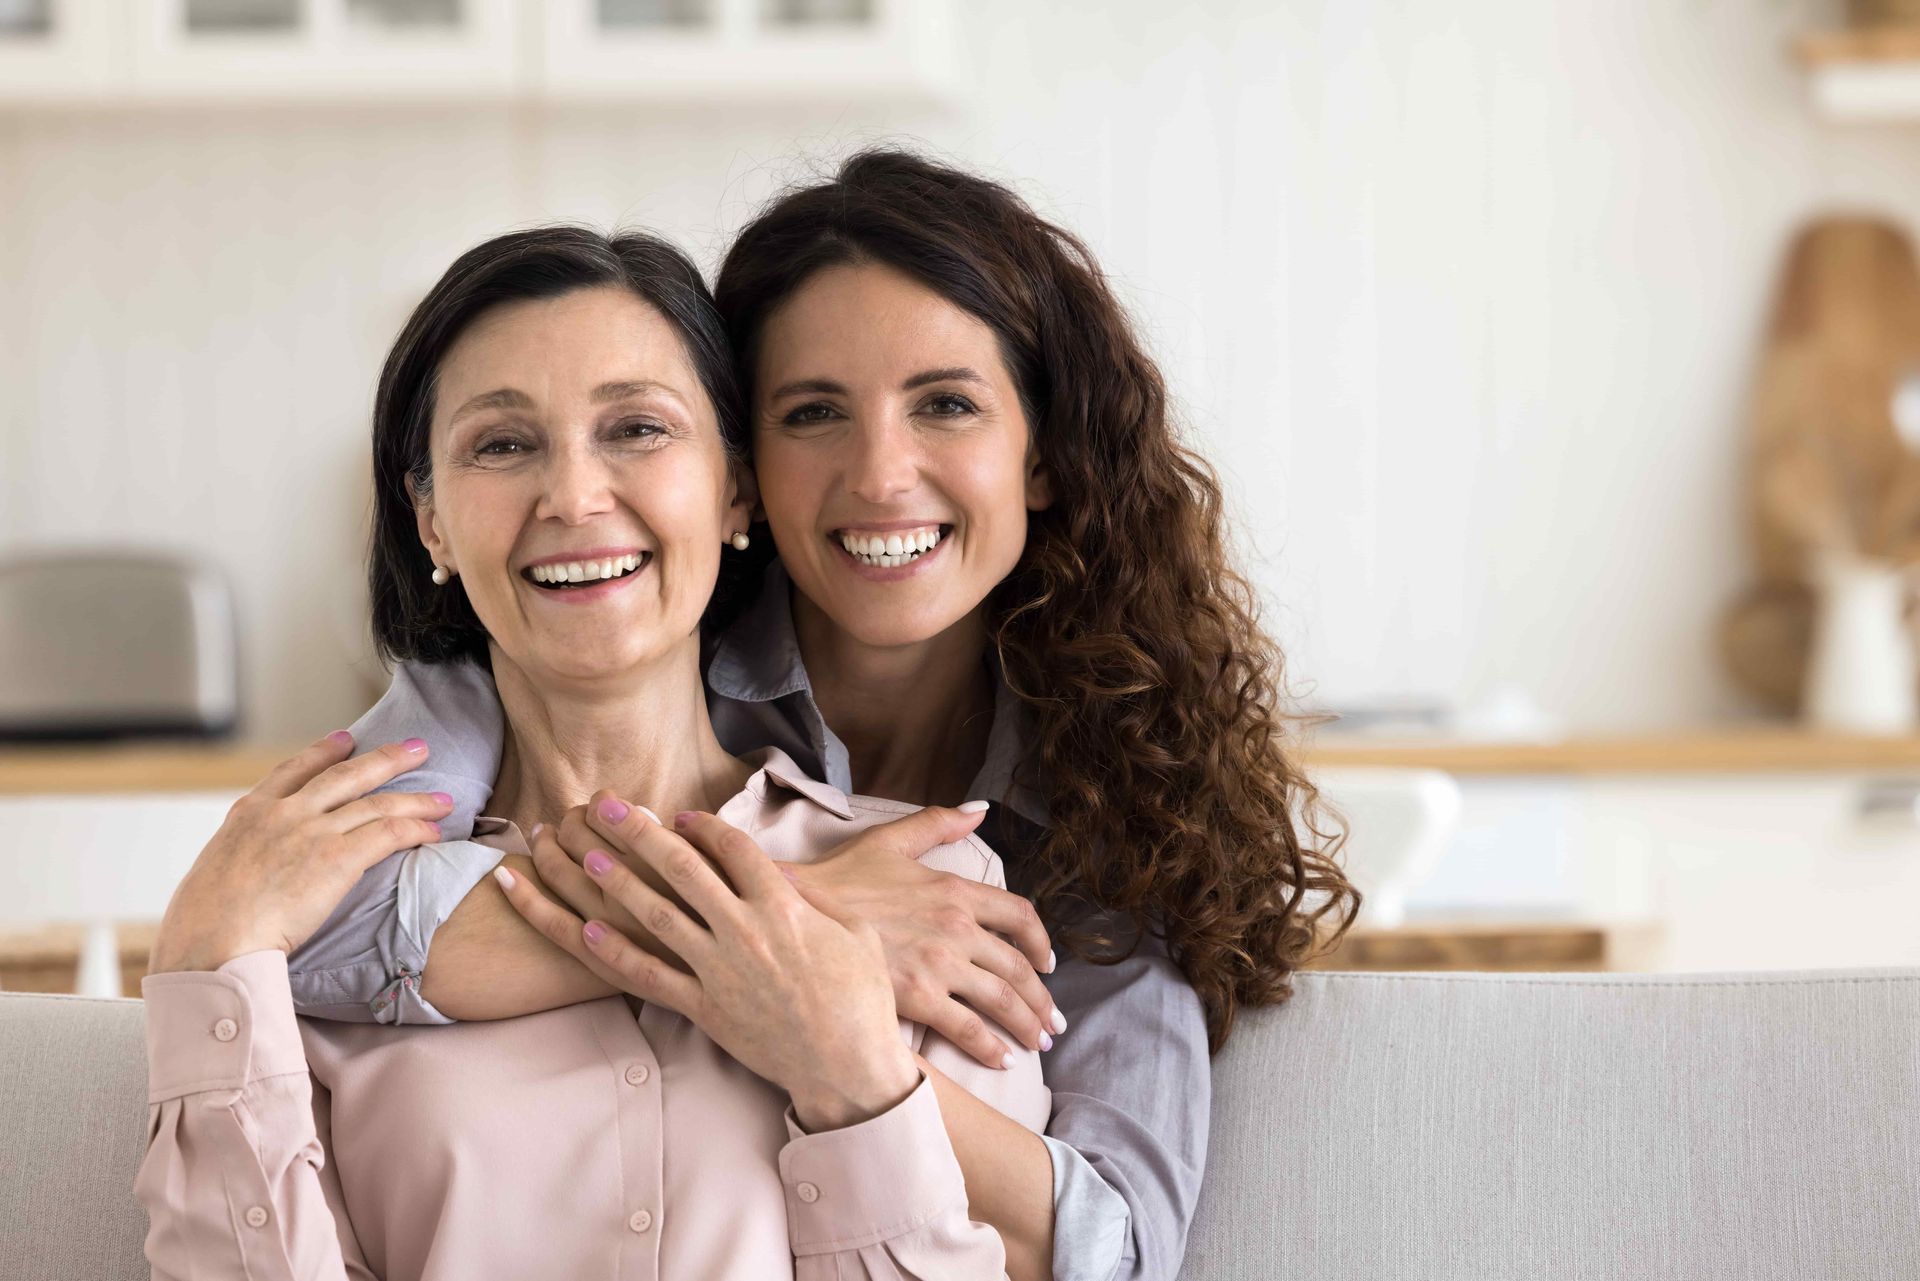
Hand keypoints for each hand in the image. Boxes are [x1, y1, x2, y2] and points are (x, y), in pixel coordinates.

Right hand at [148, 733, 452, 974]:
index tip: (345, 739)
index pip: (293, 770)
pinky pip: (388, 834)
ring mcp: (312, 832)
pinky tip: (433, 831)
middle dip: (386, 759)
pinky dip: (415, 829)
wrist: (211, 943)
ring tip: (443, 798)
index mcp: (249, 813)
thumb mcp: (215, 873)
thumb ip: (244, 859)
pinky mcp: (337, 858)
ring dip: (416, 799)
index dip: (324, 751)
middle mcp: (284, 813)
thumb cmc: (203, 926)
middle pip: (346, 775)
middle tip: (416, 748)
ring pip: (376, 803)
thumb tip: (252, 873)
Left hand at [494, 805, 917, 1131]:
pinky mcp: (706, 1010)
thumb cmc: (862, 999)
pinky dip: (618, 954)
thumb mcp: (856, 933)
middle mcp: (746, 931)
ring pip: (657, 916)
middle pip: (682, 870)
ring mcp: (721, 971)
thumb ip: (813, 897)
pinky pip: (652, 977)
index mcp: (785, 907)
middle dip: (640, 833)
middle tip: (605, 806)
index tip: (681, 815)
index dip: (703, 825)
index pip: (734, 849)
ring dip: (618, 882)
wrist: (849, 1067)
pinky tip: (590, 930)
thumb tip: (779, 870)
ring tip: (585, 856)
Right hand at [788, 806, 1060, 1066]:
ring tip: (1038, 1044)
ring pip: (1002, 1000)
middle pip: (1019, 967)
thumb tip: (980, 809)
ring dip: (1027, 1025)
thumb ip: (939, 822)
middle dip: (1042, 999)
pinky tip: (1003, 1060)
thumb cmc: (839, 877)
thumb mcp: (891, 840)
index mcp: (955, 889)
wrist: (794, 911)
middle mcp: (956, 927)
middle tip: (1053, 1023)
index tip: (1048, 964)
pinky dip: (991, 1047)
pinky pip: (967, 1028)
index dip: (1041, 943)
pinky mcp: (916, 996)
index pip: (1020, 916)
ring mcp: (938, 963)